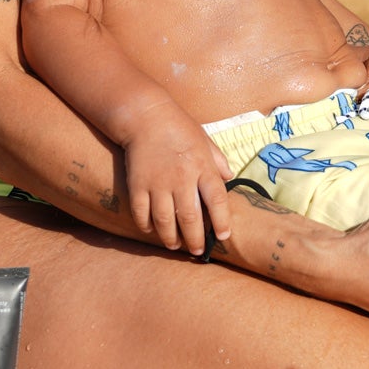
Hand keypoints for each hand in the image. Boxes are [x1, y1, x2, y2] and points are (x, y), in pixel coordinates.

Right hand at [117, 113, 233, 254]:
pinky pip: (141, 213)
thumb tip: (230, 178)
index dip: (221, 222)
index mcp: (202, 167)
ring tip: (175, 246)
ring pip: (165, 221)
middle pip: (190, 218)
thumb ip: (218, 161)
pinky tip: (152, 230)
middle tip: (197, 251)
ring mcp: (158, 183)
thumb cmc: (179, 127)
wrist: (145, 116)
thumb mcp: (205, 140)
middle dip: (195, 240)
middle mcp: (181, 178)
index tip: (222, 236)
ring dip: (171, 238)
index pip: (217, 201)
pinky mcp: (137, 185)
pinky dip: (146, 226)